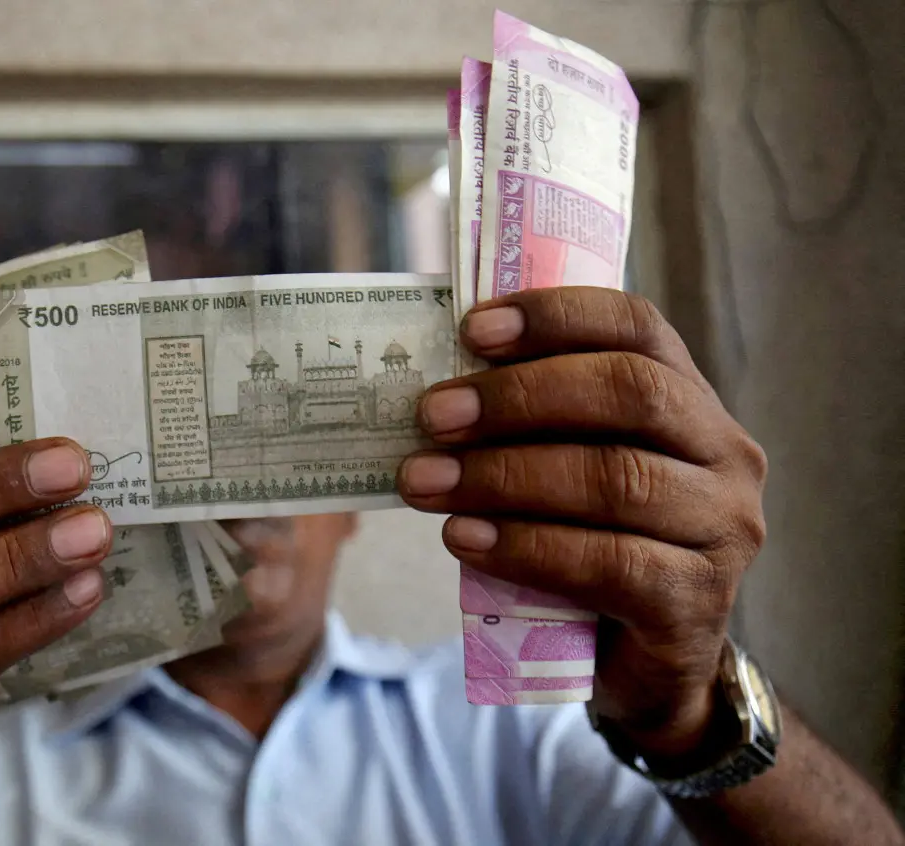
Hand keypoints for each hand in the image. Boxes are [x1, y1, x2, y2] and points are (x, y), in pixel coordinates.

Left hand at [398, 288, 767, 758]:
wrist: (639, 661)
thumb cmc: (589, 541)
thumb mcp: (565, 467)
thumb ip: (531, 424)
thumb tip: (434, 390)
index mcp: (690, 399)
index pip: (636, 327)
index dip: (555, 317)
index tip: (471, 329)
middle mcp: (724, 453)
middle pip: (629, 393)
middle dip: (518, 398)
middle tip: (432, 414)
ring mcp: (723, 530)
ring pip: (615, 480)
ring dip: (505, 476)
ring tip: (425, 483)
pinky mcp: (698, 602)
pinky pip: (608, 564)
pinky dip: (525, 547)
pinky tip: (464, 538)